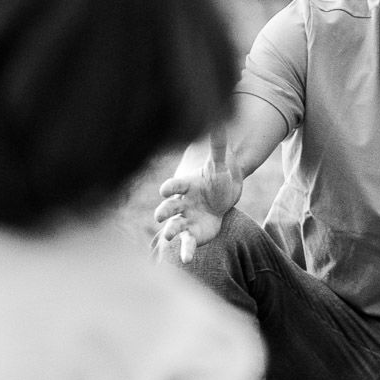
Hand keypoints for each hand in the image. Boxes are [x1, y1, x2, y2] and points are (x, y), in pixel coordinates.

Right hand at [154, 133, 242, 263]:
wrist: (220, 197)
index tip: (165, 189)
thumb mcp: (220, 163)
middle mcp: (180, 204)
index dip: (170, 188)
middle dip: (164, 211)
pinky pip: (186, 243)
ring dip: (170, 231)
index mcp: (185, 186)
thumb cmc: (216, 178)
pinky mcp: (191, 234)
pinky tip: (185, 259)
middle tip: (160, 216)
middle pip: (169, 207)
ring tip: (168, 236)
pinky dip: (185, 251)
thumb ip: (218, 146)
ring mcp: (184, 219)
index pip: (174, 186)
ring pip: (173, 226)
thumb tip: (220, 120)